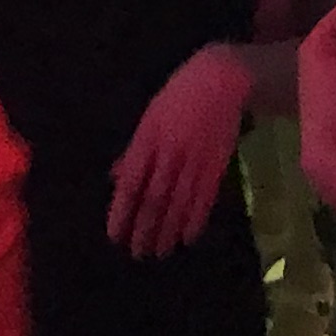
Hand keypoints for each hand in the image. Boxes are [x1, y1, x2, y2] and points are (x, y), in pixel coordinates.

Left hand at [105, 45, 247, 259]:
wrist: (221, 81)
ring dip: (168, 230)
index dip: (121, 211)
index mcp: (147, 139)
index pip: (130, 183)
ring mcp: (195, 160)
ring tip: (159, 252)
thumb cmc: (177, 97)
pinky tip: (188, 238)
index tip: (114, 235)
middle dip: (144, 228)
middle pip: (155, 199)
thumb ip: (134, 151)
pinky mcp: (217, 164)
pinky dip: (196, 219)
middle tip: (136, 253)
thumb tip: (115, 178)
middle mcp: (170, 153)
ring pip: (179, 203)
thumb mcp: (149, 118)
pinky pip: (205, 198)